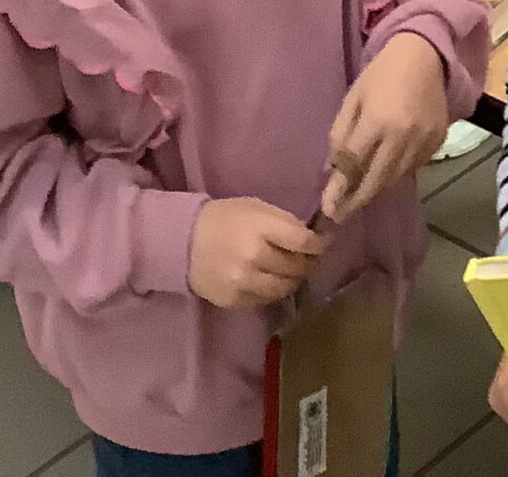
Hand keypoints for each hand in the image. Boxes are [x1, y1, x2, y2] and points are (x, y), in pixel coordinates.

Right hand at [186, 196, 326, 308]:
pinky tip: (272, 281)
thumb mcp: (256, 208)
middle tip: (311, 259)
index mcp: (261, 229)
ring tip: (295, 272)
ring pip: (284, 288)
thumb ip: (284, 222)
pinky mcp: (234, 300)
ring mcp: (243, 282)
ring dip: (294, 280)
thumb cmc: (224, 218)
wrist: (182, 242)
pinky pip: (265, 300)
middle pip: (296, 267)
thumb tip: (312, 238)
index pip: (303, 241)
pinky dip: (273, 291)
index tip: (324, 243)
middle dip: (309, 262)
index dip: (319, 244)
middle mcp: (254, 258)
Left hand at [323, 32, 448, 221]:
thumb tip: (333, 170)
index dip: (340, 190)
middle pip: (377, 180)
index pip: (354, 165)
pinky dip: (399, 172)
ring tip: (362, 193)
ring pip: (396, 178)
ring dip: (377, 188)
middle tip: (341, 214)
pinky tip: (388, 168)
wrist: (424, 56)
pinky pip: (415, 167)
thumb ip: (341, 135)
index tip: (328, 209)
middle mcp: (403, 136)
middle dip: (357, 200)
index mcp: (377, 121)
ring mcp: (424, 140)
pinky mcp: (439, 141)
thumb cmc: (381, 74)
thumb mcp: (352, 99)